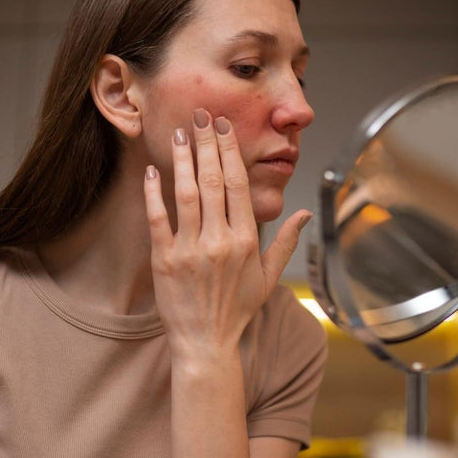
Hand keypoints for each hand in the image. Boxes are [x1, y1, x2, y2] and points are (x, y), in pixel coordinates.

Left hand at [142, 109, 311, 359]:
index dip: (231, 151)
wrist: (205, 342)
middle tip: (201, 115)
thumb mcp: (268, 278)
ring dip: (182, 160)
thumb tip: (305, 214)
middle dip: (207, 144)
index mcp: (246, 240)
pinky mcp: (164, 259)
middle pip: (214, 180)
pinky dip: (153, 193)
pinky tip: (153, 171)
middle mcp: (219, 241)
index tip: (224, 128)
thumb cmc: (237, 309)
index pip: (239, 184)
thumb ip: (285, 242)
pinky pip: (158, 218)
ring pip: (187, 193)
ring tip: (178, 134)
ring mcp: (190, 249)